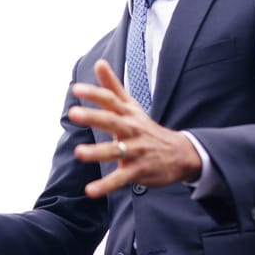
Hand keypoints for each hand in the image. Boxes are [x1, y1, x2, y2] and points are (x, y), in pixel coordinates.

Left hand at [69, 59, 201, 197]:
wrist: (180, 154)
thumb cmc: (147, 128)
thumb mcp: (132, 106)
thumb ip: (113, 87)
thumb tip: (99, 63)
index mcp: (128, 114)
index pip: (110, 100)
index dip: (94, 94)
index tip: (76, 89)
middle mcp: (131, 130)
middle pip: (112, 121)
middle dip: (93, 117)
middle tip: (73, 113)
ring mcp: (135, 151)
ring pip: (115, 151)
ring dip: (97, 152)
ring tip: (78, 152)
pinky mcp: (138, 171)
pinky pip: (120, 179)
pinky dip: (106, 185)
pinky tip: (90, 191)